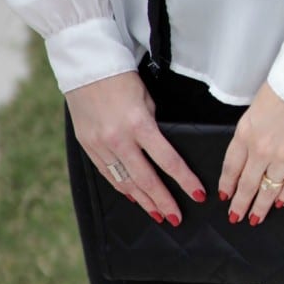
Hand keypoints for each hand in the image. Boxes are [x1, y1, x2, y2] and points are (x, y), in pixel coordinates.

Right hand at [65, 71, 205, 225]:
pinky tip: (134, 198)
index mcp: (138, 124)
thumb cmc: (121, 78)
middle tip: (176, 218)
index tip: (198, 195)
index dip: (185, 181)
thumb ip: (153, 128)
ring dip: (144, 201)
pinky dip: (122, 188)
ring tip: (158, 215)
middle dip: (163, 202)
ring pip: (125, 182)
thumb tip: (162, 153)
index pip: (168, 161)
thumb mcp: (146, 99)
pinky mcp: (87, 145)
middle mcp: (118, 139)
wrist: (84, 64)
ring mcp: (100, 144)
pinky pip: (108, 174)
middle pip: (146, 180)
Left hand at [218, 82, 283, 225]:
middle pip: (247, 184)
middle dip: (239, 204)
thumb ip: (250, 132)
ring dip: (260, 206)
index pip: (231, 167)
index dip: (227, 185)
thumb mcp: (257, 107)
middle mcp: (262, 150)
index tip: (225, 196)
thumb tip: (247, 155)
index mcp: (246, 134)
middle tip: (235, 217)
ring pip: (268, 189)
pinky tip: (279, 204)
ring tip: (255, 218)